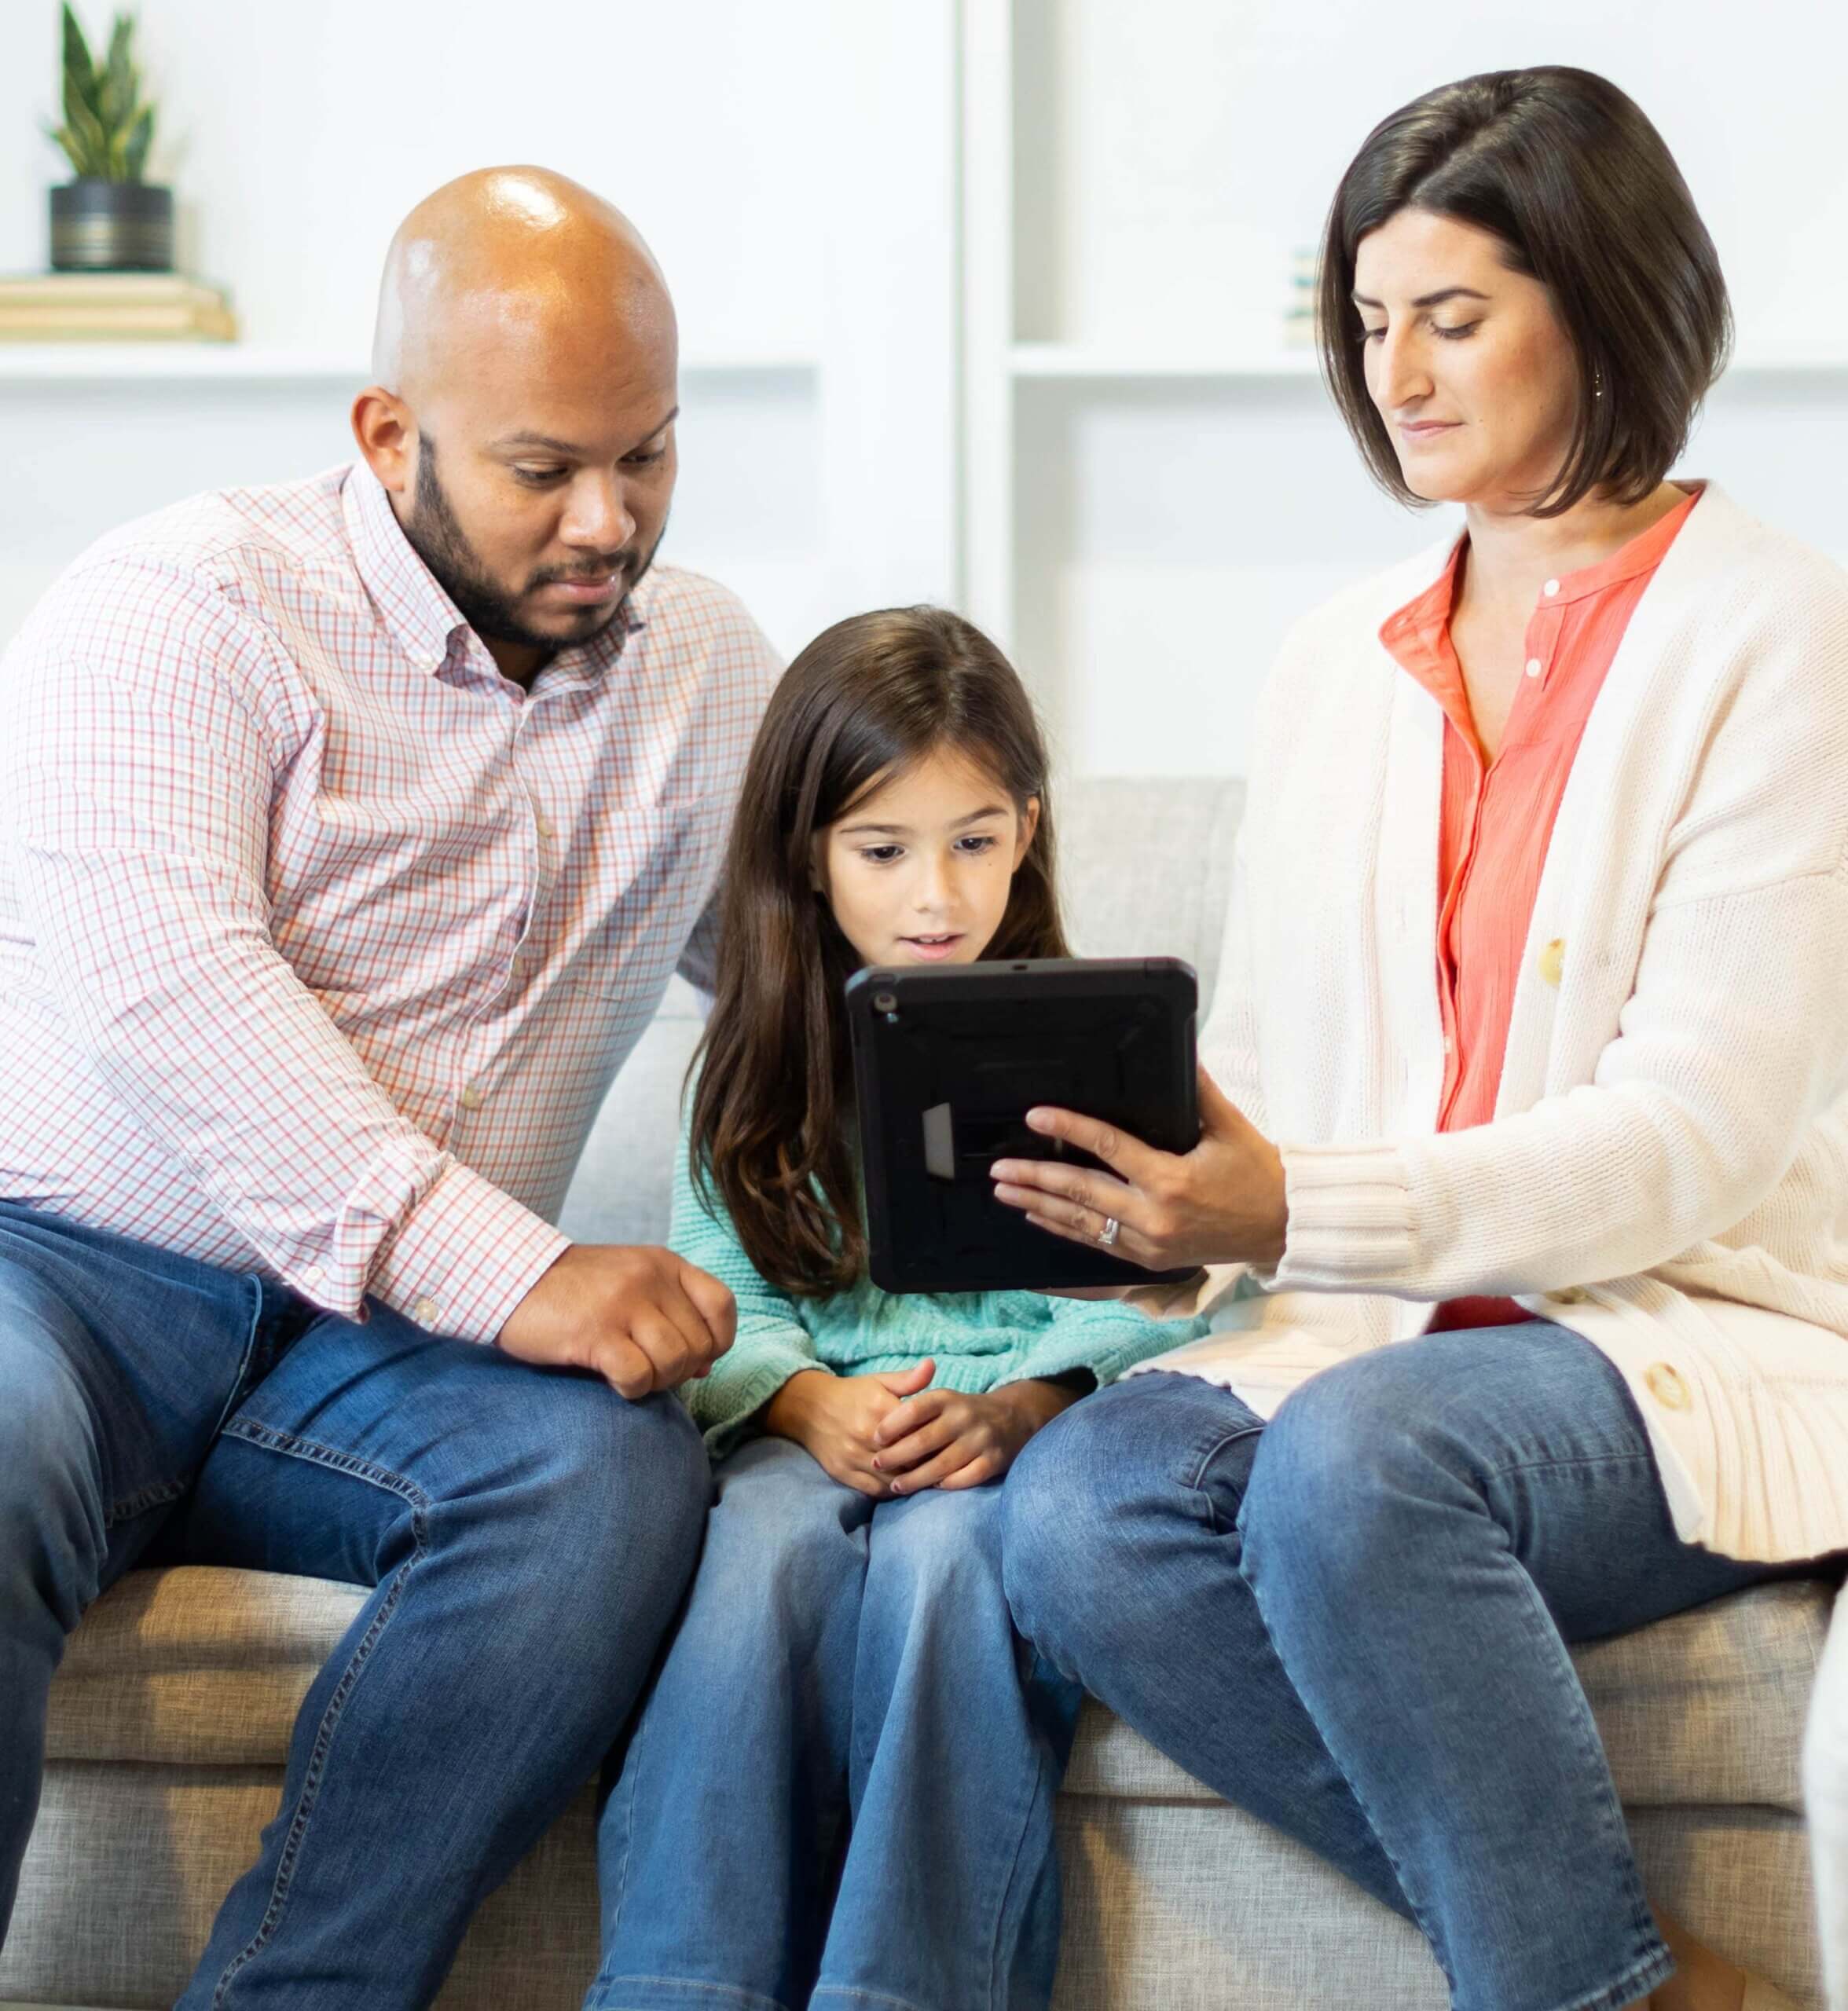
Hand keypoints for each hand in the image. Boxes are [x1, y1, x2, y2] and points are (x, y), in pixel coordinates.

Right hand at [497, 1244, 735, 1399]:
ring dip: (656, 1381)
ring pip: (674, 1361)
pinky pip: (638, 1375)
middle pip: (699, 1344)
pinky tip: (612, 1379)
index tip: (692, 1356)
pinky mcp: (595, 1332)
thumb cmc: (573, 1290)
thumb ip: (670, 1317)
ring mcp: (623, 1303)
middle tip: (648, 1368)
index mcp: (665, 1263)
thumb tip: (707, 1367)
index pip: (722, 1305)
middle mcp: (650, 1278)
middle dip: (680, 1370)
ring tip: (630, 1373)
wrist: (510, 1277)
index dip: (716, 1341)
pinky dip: (631, 1388)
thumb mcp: (630, 1287)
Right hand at [762, 1361, 935, 1495]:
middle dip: (926, 1463)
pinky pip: (875, 1490)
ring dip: (911, 1480)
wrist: (808, 1408)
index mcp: (879, 1408)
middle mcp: (865, 1434)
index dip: (934, 1440)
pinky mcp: (843, 1473)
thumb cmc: (852, 1394)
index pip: (917, 1432)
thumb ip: (908, 1380)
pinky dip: (892, 1489)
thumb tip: (932, 1365)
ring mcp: (853, 1456)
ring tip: (926, 1476)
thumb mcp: (879, 1380)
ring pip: (893, 1478)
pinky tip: (903, 1484)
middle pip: (908, 1458)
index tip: (945, 1443)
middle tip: (940, 1463)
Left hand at [872, 1377, 1080, 1493]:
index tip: (875, 1438)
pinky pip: (964, 1478)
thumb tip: (879, 1423)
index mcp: (947, 1398)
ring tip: (896, 1485)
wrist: (1012, 1418)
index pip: (914, 1409)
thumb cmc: (962, 1412)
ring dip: (915, 1478)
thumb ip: (913, 1405)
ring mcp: (980, 1440)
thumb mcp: (942, 1398)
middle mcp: (964, 1417)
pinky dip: (945, 1485)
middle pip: (924, 1440)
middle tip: (877, 1464)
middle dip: (897, 1455)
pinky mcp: (993, 1461)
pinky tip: (930, 1488)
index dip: (892, 1424)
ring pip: (941, 1464)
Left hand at [990, 1065, 1287, 1273]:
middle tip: (1000, 1167)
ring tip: (1004, 1190)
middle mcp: (1153, 1216)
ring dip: (1038, 1204)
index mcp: (1170, 1180)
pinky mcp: (1148, 1259)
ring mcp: (1148, 1243)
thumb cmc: (1257, 1173)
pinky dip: (1063, 1228)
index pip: (1107, 1148)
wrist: (1282, 1227)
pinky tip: (1038, 1216)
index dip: (1068, 1128)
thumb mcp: (1229, 1126)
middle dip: (1035, 1177)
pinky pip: (1095, 1243)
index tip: (1035, 1115)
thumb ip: (1199, 1089)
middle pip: (1080, 1192)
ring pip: (1080, 1222)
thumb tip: (1181, 1047)